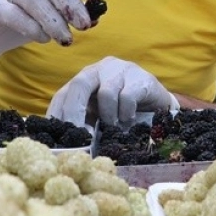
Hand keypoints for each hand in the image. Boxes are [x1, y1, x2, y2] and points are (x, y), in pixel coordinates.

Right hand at [0, 0, 97, 68]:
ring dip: (54, 21)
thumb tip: (96, 16)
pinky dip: (33, 28)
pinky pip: (13, 14)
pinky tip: (44, 38)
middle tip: (84, 25)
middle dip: (70, 3)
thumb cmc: (25, 15)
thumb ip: (72, 7)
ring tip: (66, 39)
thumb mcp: (50, 7)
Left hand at [46, 57, 179, 126]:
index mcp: (85, 79)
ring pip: (106, 93)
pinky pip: (128, 97)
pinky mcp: (141, 78)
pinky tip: (130, 120)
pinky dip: (126, 114)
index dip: (58, 115)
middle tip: (80, 137)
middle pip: (80, 84)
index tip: (57, 138)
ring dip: (108, 116)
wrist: (158, 105)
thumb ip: (84, 122)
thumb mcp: (99, 115)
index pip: (64, 94)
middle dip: (76, 112)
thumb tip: (66, 145)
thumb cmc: (123, 111)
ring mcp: (122, 70)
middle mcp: (100, 69)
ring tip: (114, 127)